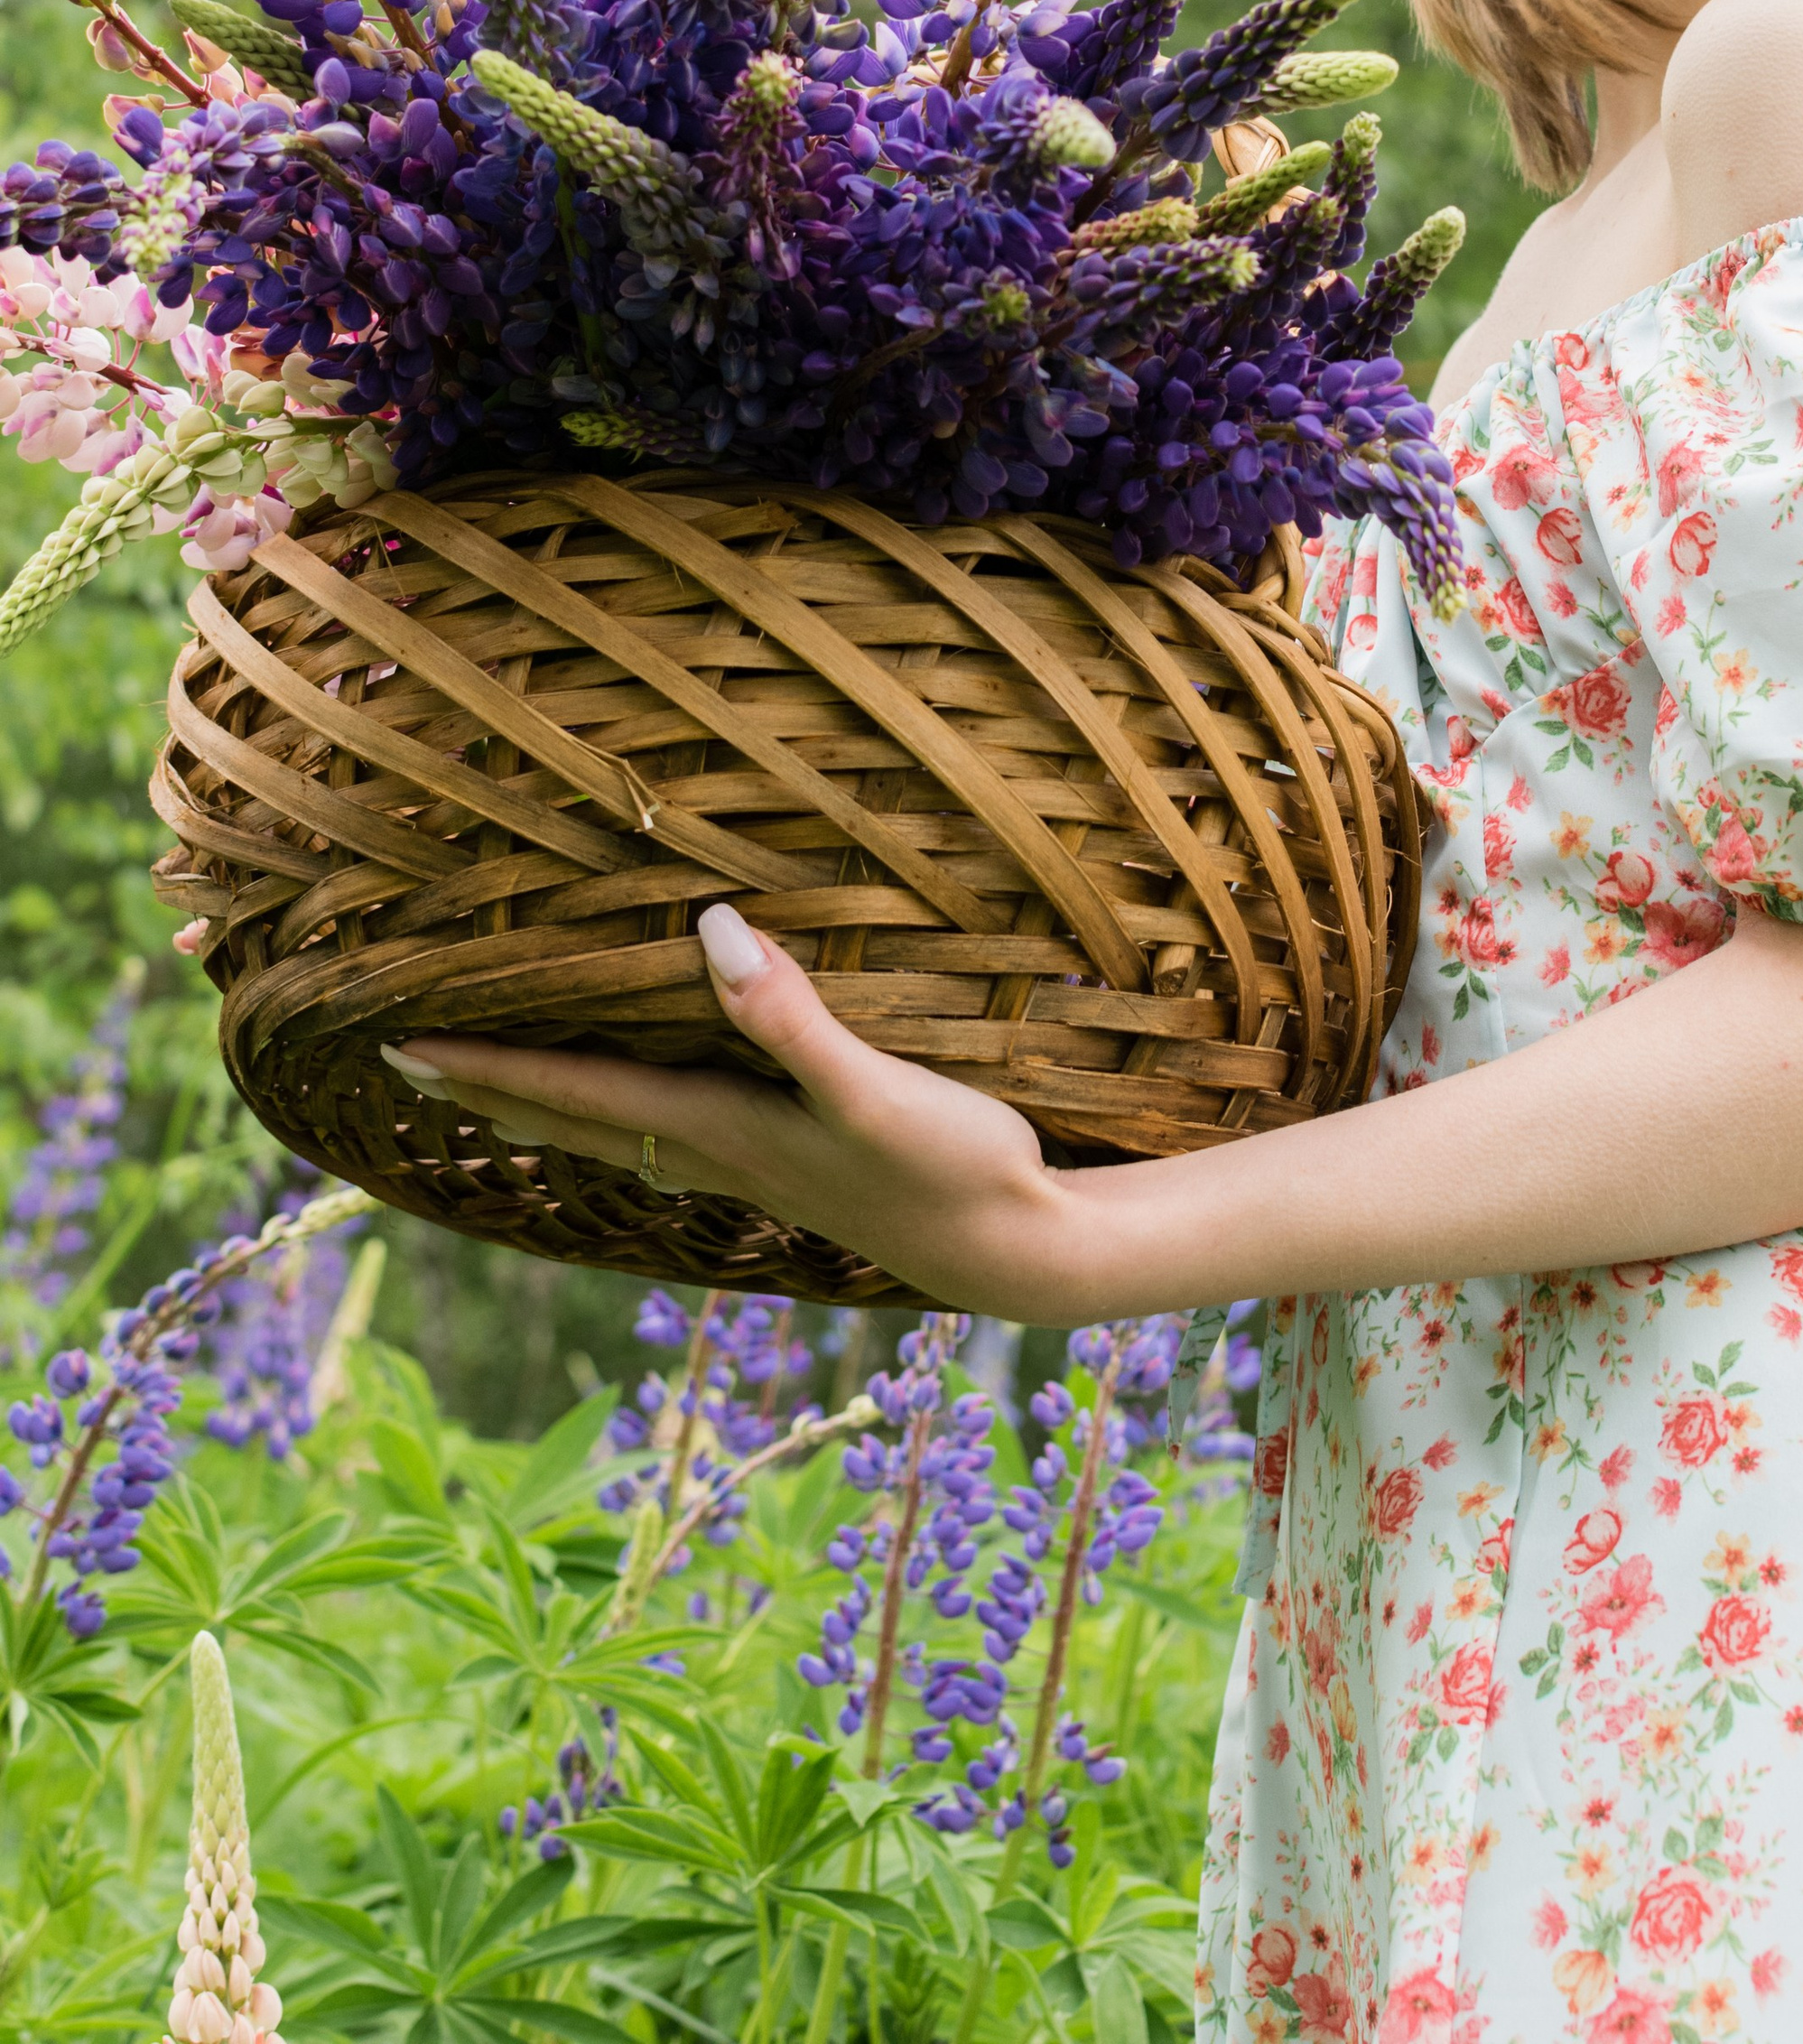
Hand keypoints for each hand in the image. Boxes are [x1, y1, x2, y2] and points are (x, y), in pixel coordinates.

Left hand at [378, 905, 1095, 1320]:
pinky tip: (644, 1127)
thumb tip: (713, 932)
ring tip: (491, 1100)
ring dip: (547, 1115)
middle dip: (487, 1091)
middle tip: (401, 1065)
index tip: (398, 1041)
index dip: (487, 1065)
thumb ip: (792, 1019)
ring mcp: (758, 1173)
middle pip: (576, 1122)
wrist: (1019, 1254)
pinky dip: (625, 1127)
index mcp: (722, 1130)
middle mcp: (721, 1155)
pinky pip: (676, 1144)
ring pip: (619, 1139)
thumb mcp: (876, 1093)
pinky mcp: (799, 1173)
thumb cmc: (953, 1169)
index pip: (576, 1092)